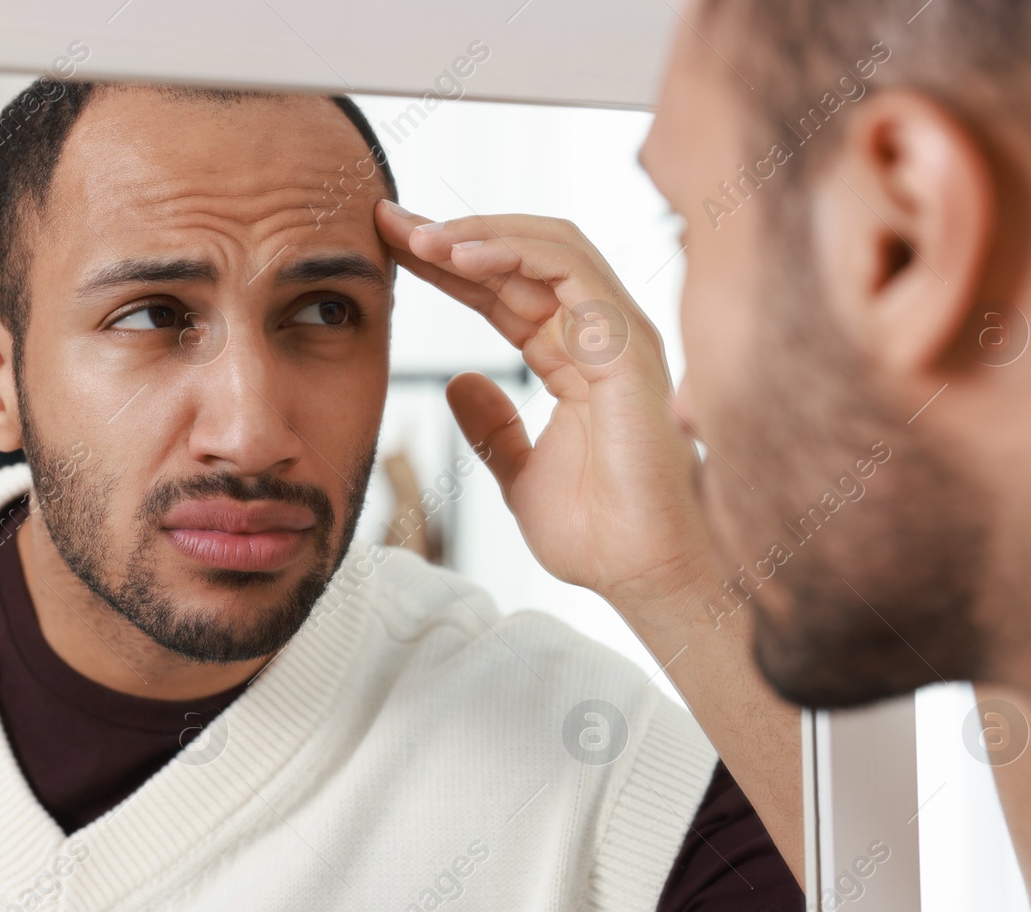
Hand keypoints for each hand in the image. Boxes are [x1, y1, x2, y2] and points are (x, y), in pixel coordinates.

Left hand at [375, 200, 712, 609]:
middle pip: (519, 258)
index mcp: (573, 357)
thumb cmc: (598, 533)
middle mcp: (598, 334)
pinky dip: (513, 252)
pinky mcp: (626, 343)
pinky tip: (462, 256)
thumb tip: (457, 383)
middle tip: (389, 221)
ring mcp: (617, 333)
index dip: (447, 267)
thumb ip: (491, 428)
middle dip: (452, 234)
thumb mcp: (520, 473)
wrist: (640, 571)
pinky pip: (570, 270)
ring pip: (548, 246)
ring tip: (420, 237)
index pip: (503, 290)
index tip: (390, 248)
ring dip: (479, 234)